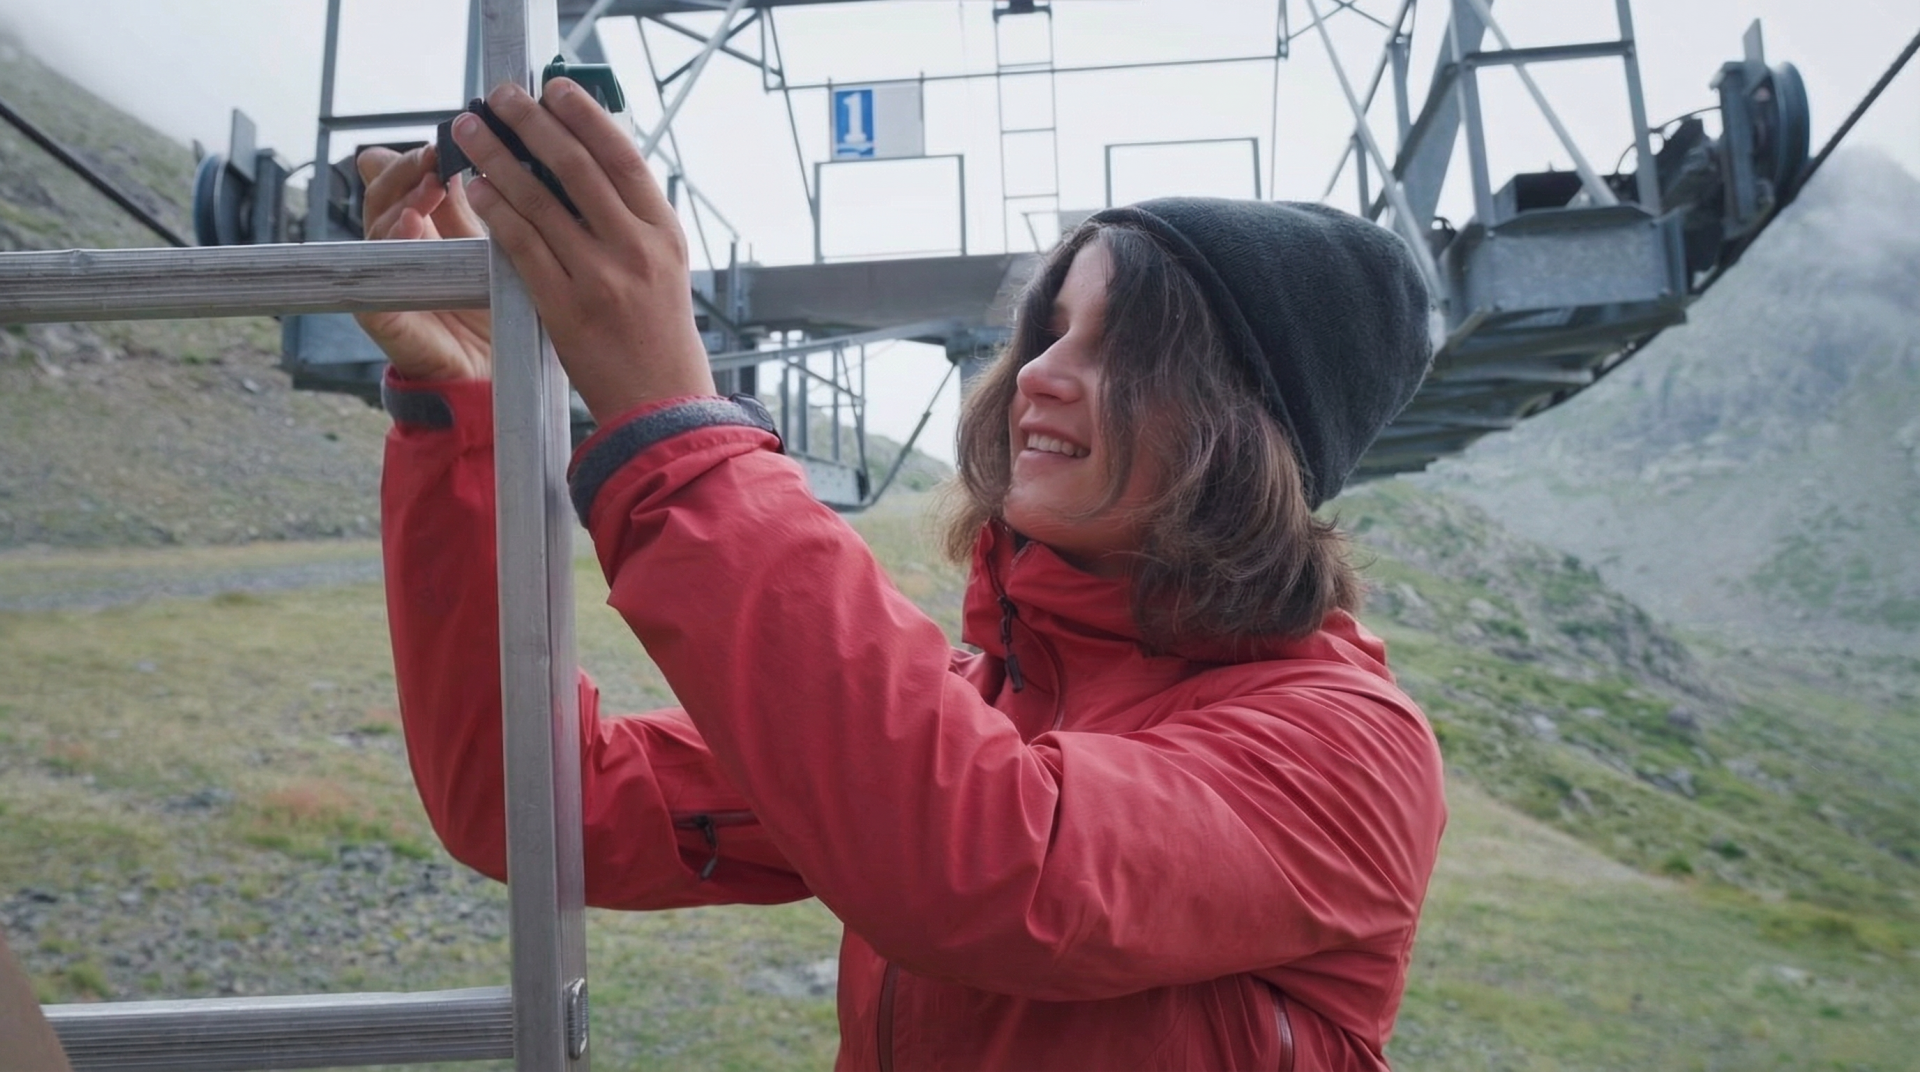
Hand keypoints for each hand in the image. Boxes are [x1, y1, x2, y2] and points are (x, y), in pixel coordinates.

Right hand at [354, 146, 492, 381]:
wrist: (497, 375)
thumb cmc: (495, 313)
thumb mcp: (486, 250)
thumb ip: (469, 208)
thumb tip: (470, 155)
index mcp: (417, 230)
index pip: (398, 182)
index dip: (411, 161)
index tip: (440, 145)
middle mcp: (394, 251)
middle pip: (381, 196)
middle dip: (406, 172)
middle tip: (434, 160)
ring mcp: (383, 280)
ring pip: (374, 227)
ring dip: (401, 201)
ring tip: (428, 188)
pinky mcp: (380, 313)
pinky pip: (372, 274)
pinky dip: (389, 246)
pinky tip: (410, 226)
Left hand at [451, 79, 714, 422]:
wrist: (662, 407)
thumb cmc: (660, 338)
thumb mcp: (664, 269)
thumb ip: (633, 222)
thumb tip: (585, 166)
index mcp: (665, 234)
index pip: (623, 158)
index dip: (586, 117)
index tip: (555, 89)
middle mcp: (636, 250)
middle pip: (577, 168)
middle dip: (532, 124)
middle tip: (501, 97)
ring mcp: (601, 279)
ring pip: (541, 202)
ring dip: (498, 159)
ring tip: (470, 133)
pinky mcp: (565, 309)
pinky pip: (522, 247)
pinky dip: (496, 212)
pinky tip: (476, 189)